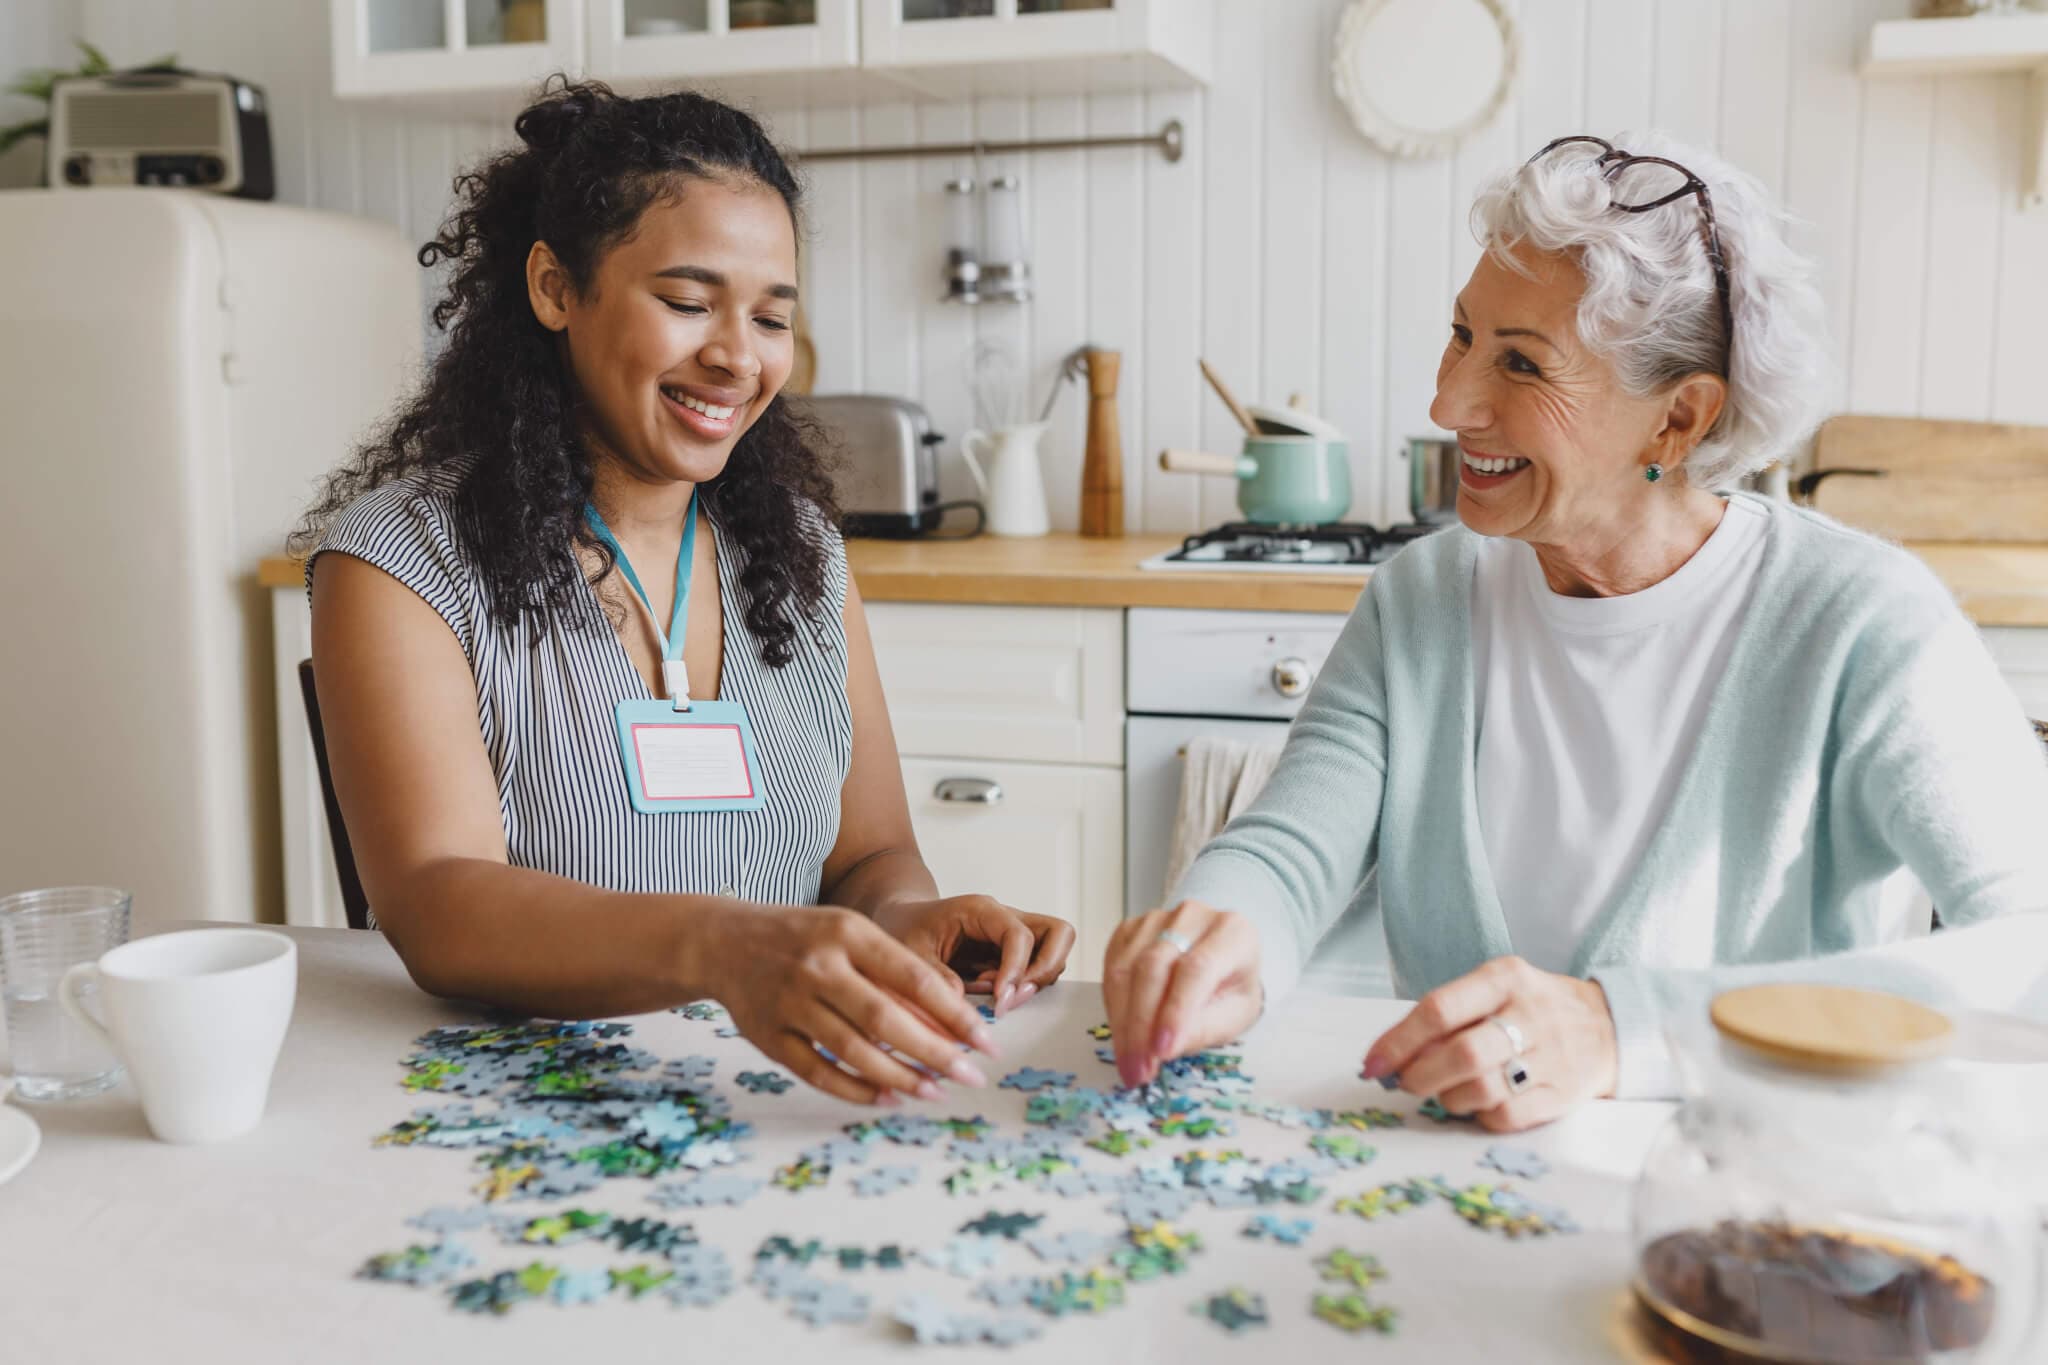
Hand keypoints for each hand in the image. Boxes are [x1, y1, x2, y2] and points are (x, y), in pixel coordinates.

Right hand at [712, 904, 999, 1105]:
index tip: (986, 1042)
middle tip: (971, 1077)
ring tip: (934, 1092)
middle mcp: (818, 966)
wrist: (724, 941)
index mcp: (848, 933)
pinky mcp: (767, 1037)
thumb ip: (895, 974)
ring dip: (899, 1078)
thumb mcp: (850, 935)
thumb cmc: (806, 939)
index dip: (955, 1014)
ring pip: (853, 1051)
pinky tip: (887, 1099)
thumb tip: (950, 1027)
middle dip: (935, 1053)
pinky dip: (856, 1091)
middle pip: (885, 1019)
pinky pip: (818, 1072)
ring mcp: (789, 1003)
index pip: (914, 978)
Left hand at [872, 895, 1075, 1014]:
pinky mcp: (1012, 954)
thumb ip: (934, 977)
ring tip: (998, 998)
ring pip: (1055, 951)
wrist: (901, 921)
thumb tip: (961, 1005)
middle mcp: (1005, 918)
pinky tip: (992, 996)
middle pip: (1059, 933)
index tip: (1000, 1001)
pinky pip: (1038, 968)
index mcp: (981, 910)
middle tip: (1014, 997)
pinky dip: (1024, 987)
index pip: (1020, 935)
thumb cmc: (904, 929)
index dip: (1016, 971)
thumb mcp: (909, 953)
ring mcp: (1013, 935)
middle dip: (1045, 970)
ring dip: (1036, 981)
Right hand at [1101, 901, 1262, 1088]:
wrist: (1221, 962)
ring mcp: (1157, 919)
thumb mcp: (1235, 1016)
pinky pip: (1112, 967)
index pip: (1197, 968)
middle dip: (1142, 1025)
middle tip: (1139, 1068)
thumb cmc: (1230, 988)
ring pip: (1127, 968)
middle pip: (1155, 966)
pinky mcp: (1130, 929)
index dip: (1176, 1011)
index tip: (1162, 1052)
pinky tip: (1123, 1034)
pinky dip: (1114, 1006)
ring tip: (1130, 1062)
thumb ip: (1205, 1028)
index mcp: (1233, 932)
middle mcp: (1194, 916)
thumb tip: (1164, 1049)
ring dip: (1123, 1022)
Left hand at [1361, 956, 1617, 1131]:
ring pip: (1482, 1089)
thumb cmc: (1532, 1008)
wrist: (1612, 1027)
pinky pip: (1507, 1117)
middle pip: (1462, 1053)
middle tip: (1406, 1084)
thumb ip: (1447, 1017)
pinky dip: (1480, 1117)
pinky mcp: (1564, 1095)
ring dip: (1448, 1098)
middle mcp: (1530, 1013)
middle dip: (1420, 1076)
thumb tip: (1388, 1058)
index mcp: (1504, 978)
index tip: (1372, 1064)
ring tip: (1445, 1092)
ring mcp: (1551, 1056)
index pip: (1440, 1008)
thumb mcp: (1495, 990)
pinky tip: (1478, 1106)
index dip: (1398, 1041)